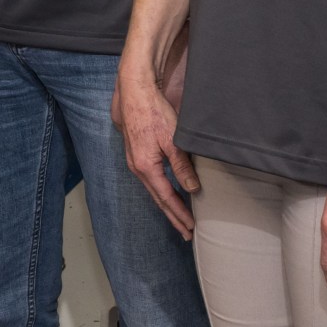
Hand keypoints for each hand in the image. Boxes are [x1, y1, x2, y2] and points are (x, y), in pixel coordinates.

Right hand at [113, 60, 199, 239]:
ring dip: (167, 205)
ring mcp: (134, 161)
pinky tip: (166, 192)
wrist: (134, 93)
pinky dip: (160, 191)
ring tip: (178, 217)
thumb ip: (182, 166)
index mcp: (146, 167)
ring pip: (153, 190)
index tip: (191, 228)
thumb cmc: (153, 113)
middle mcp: (137, 168)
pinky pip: (149, 179)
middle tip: (186, 233)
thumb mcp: (173, 141)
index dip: (180, 214)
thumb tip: (192, 189)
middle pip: (158, 198)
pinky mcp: (136, 153)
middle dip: (173, 216)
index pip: (166, 198)